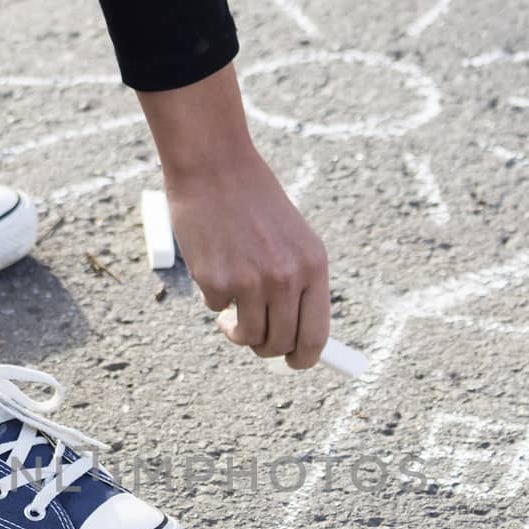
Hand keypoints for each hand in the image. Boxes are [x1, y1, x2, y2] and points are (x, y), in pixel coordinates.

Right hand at [165, 150, 330, 367]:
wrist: (215, 165)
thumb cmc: (253, 200)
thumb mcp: (291, 239)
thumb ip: (297, 283)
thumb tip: (291, 338)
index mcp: (313, 267)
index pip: (316, 335)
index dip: (304, 358)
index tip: (292, 363)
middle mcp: (287, 278)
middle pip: (280, 343)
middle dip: (265, 347)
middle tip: (250, 334)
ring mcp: (252, 282)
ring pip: (247, 336)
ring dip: (235, 329)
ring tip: (230, 307)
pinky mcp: (217, 281)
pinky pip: (216, 309)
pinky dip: (213, 296)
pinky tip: (212, 263)